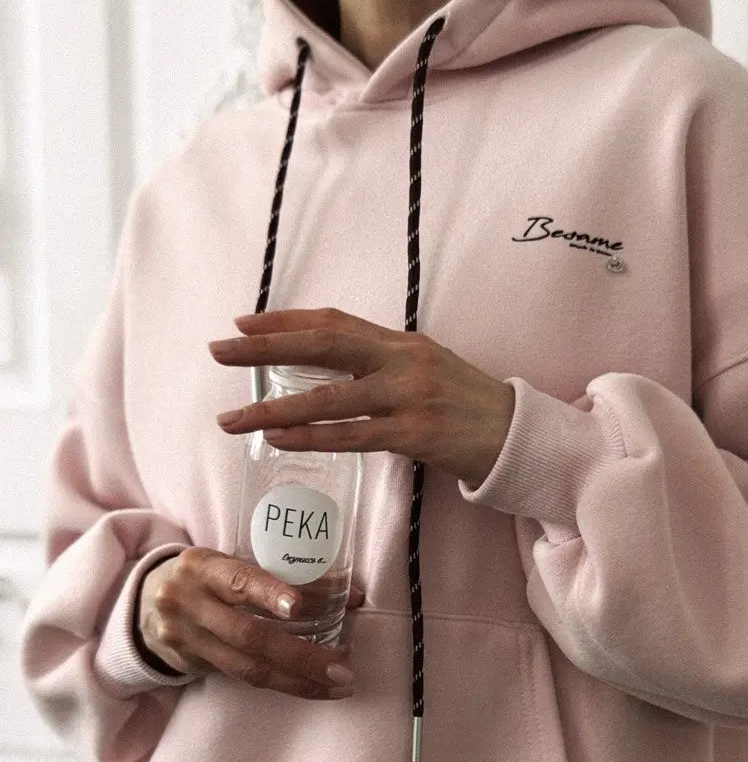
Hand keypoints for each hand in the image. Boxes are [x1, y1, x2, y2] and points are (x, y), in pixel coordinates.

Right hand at [135, 547, 364, 699]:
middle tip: (343, 665)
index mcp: (202, 566)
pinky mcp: (191, 663)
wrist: (145, 601)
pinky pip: (242, 677)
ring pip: (247, 667)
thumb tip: (350, 592)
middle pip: (249, 634)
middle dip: (302, 655)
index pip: (238, 580)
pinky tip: (310, 686)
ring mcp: (186, 637)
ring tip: (338, 685)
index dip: (268, 592)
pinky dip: (281, 682)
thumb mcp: (229, 564)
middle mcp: (189, 602)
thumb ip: (278, 576)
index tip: (297, 606)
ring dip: (299, 680)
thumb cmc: (208, 577)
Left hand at [208, 307, 515, 488]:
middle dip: (265, 349)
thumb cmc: (464, 406)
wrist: (515, 435)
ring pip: (328, 397)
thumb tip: (325, 368)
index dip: (284, 321)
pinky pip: (351, 436)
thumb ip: (379, 364)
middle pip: (322, 344)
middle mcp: (401, 360)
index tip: (242, 325)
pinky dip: (310, 437)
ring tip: (232, 420)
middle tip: (219, 352)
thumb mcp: (423, 369)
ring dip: (273, 408)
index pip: (333, 321)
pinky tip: (279, 439)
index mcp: (399, 341)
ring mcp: (408, 396)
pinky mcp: (415, 434)